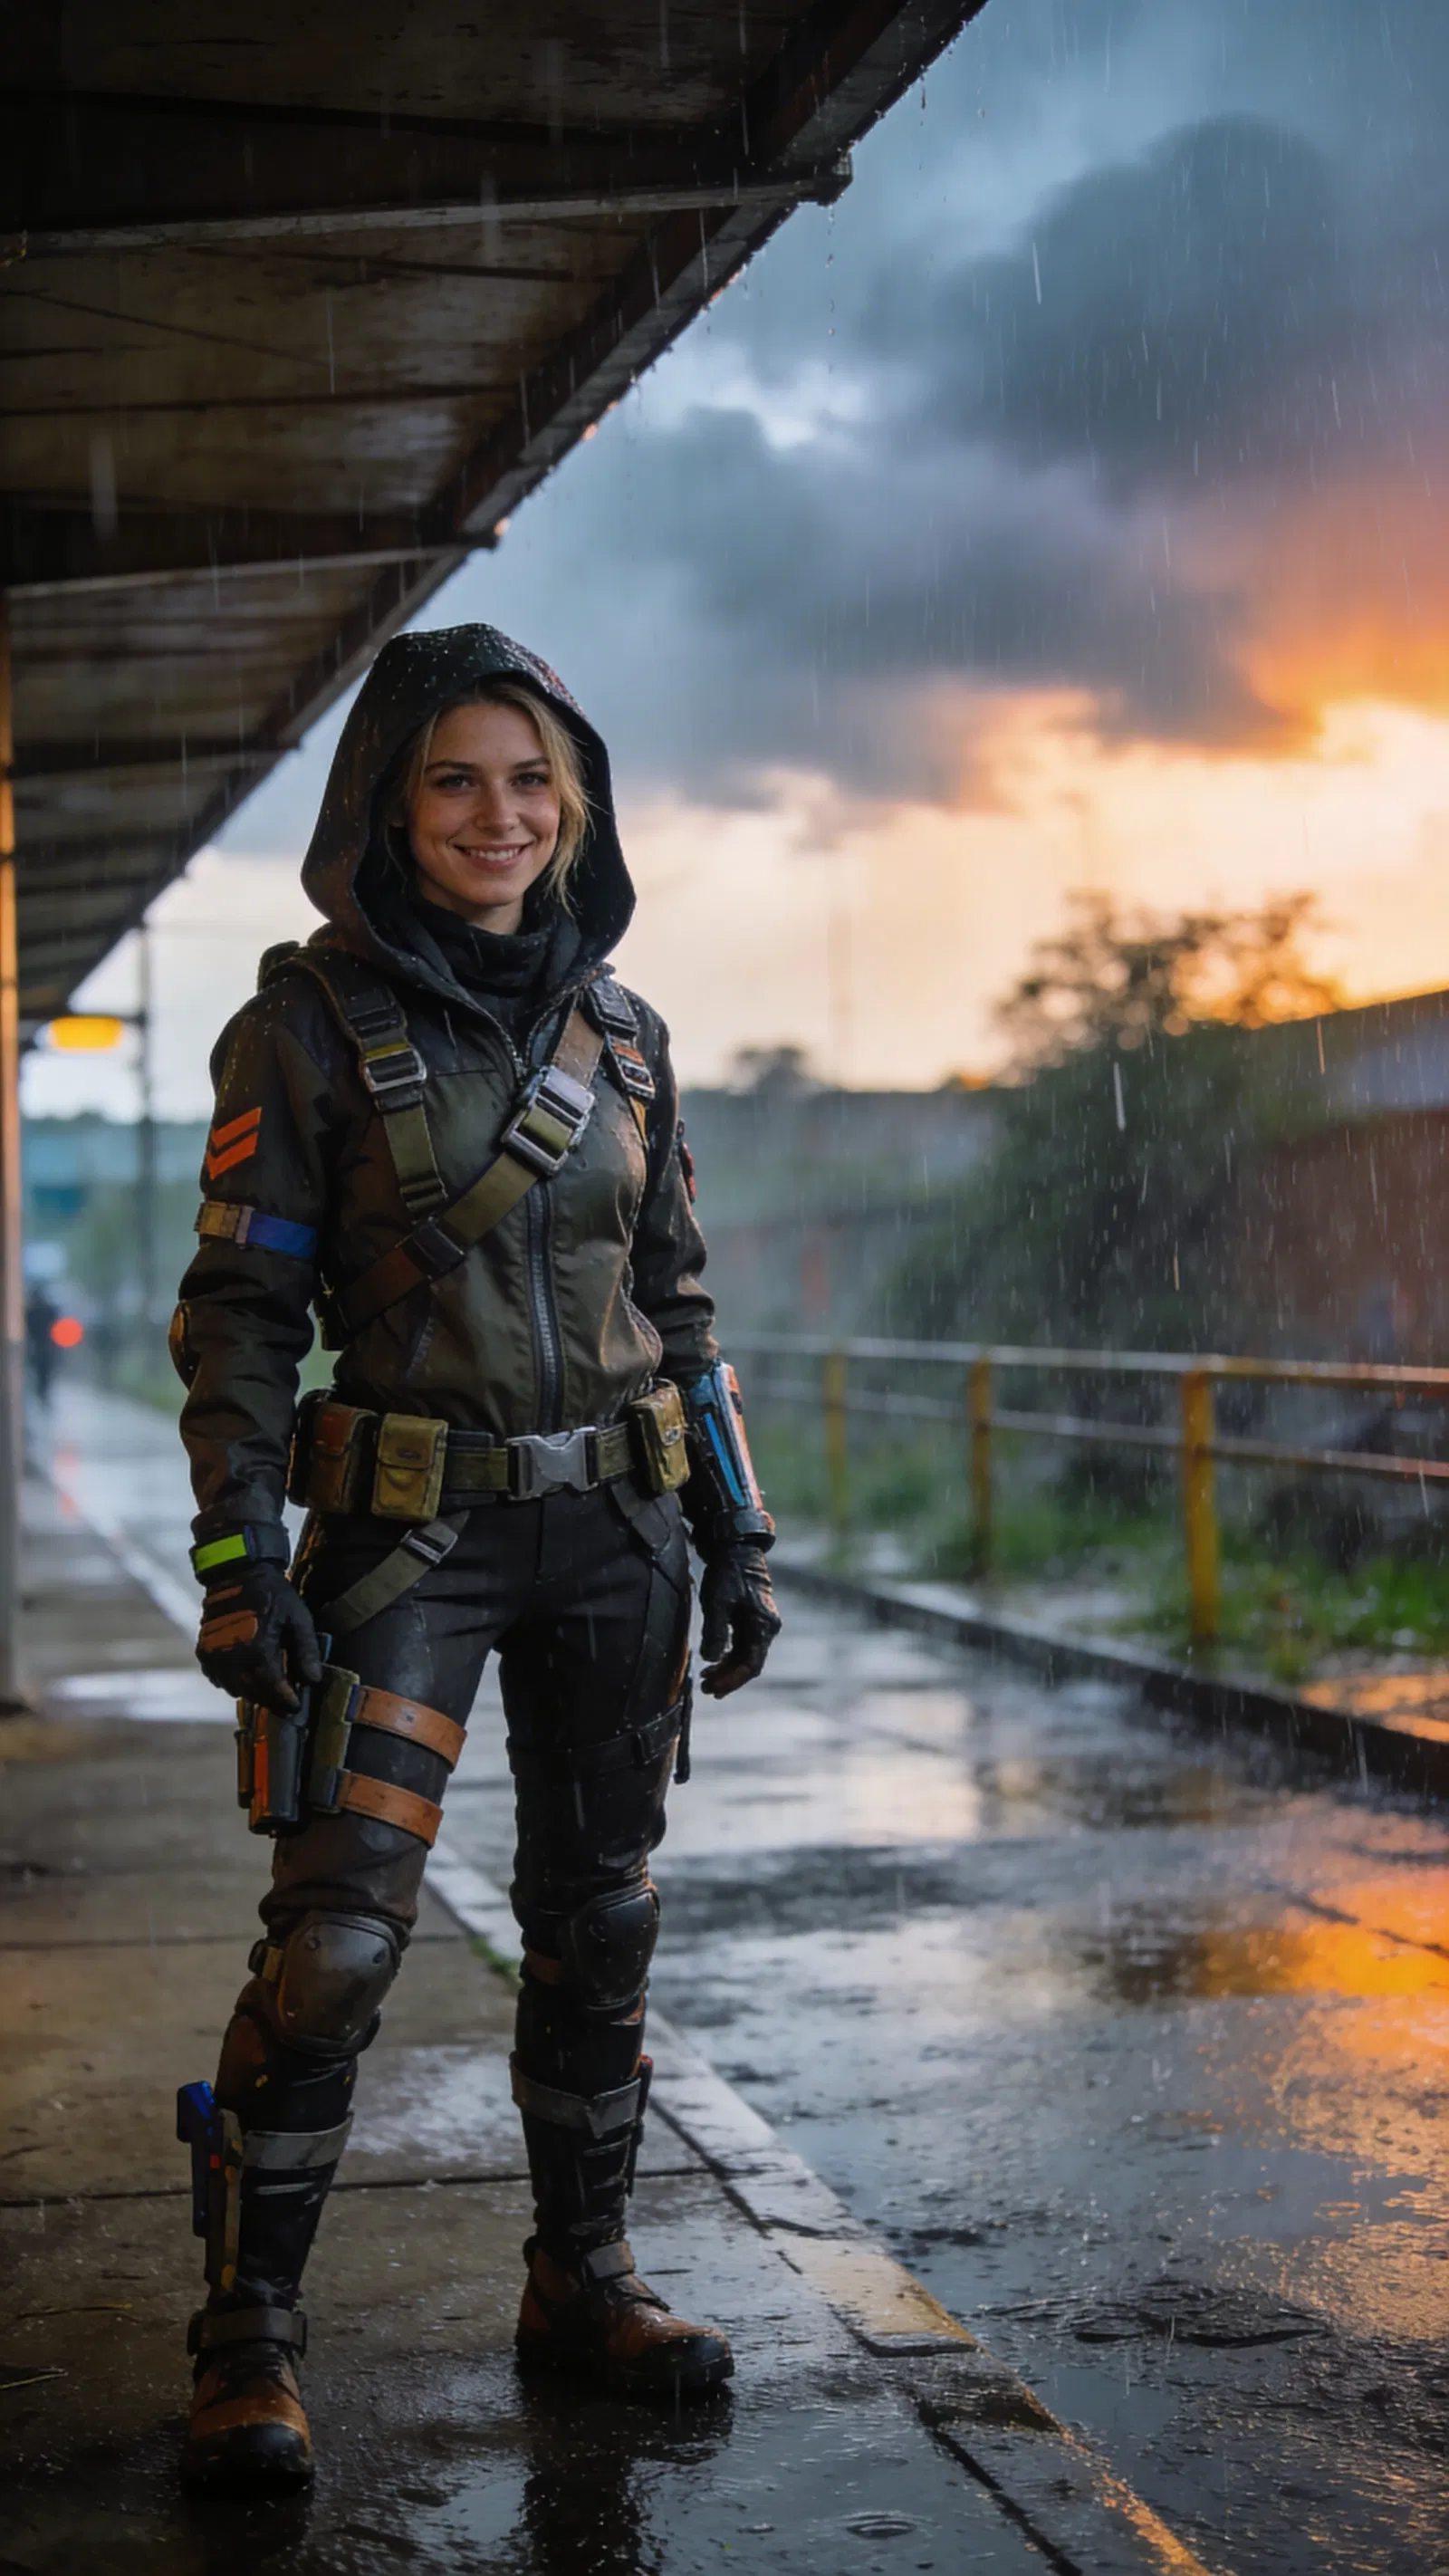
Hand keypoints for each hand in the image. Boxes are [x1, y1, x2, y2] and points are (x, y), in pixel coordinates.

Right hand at [196, 1562, 321, 1712]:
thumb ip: (306, 1651)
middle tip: (286, 1702)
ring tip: (269, 1687)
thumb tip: (314, 1680)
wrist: (238, 1572)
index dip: (286, 1701)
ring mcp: (214, 1656)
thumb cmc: (273, 1594)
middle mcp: (232, 1657)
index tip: (297, 1707)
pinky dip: (233, 1681)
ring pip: (234, 1689)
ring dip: (252, 1692)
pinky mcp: (204, 1651)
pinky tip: (248, 1674)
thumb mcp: (299, 1619)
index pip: (272, 1688)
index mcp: (258, 1649)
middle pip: (253, 1693)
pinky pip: (218, 1679)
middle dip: (271, 1700)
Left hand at [698, 1546, 780, 1697]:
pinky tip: (713, 1661)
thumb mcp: (717, 1603)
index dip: (733, 1680)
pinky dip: (728, 1655)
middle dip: (728, 1678)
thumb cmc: (727, 1574)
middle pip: (749, 1663)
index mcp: (763, 1625)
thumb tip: (711, 1659)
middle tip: (706, 1689)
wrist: (736, 1549)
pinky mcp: (751, 1619)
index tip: (714, 1689)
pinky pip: (742, 1645)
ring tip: (705, 1678)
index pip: (752, 1665)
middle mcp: (766, 1627)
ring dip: (727, 1668)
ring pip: (745, 1655)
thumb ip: (715, 1632)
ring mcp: (760, 1623)